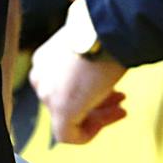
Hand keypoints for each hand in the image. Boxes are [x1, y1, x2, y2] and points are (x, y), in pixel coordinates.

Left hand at [28, 21, 128, 145]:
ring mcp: (48, 95)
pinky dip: (90, 133)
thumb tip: (94, 51)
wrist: (106, 27)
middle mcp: (40, 77)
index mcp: (44, 59)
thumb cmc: (103, 29)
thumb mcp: (89, 41)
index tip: (113, 88)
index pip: (62, 84)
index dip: (89, 89)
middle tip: (120, 97)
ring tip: (122, 107)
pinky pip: (69, 135)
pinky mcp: (61, 110)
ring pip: (70, 117)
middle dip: (96, 101)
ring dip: (99, 115)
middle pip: (67, 101)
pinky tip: (113, 117)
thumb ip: (85, 56)